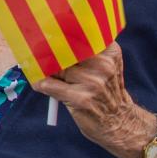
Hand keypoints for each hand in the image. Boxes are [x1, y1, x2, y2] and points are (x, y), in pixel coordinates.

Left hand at [32, 43, 156, 157]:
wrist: (120, 122)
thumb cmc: (106, 92)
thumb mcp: (104, 67)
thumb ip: (84, 53)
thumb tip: (47, 44)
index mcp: (110, 52)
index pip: (78, 35)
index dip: (59, 36)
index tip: (45, 35)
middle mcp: (104, 65)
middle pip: (65, 51)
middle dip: (49, 54)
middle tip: (36, 54)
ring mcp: (93, 82)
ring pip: (56, 68)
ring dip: (44, 71)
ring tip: (42, 72)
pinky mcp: (82, 99)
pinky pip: (50, 85)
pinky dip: (41, 84)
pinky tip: (40, 84)